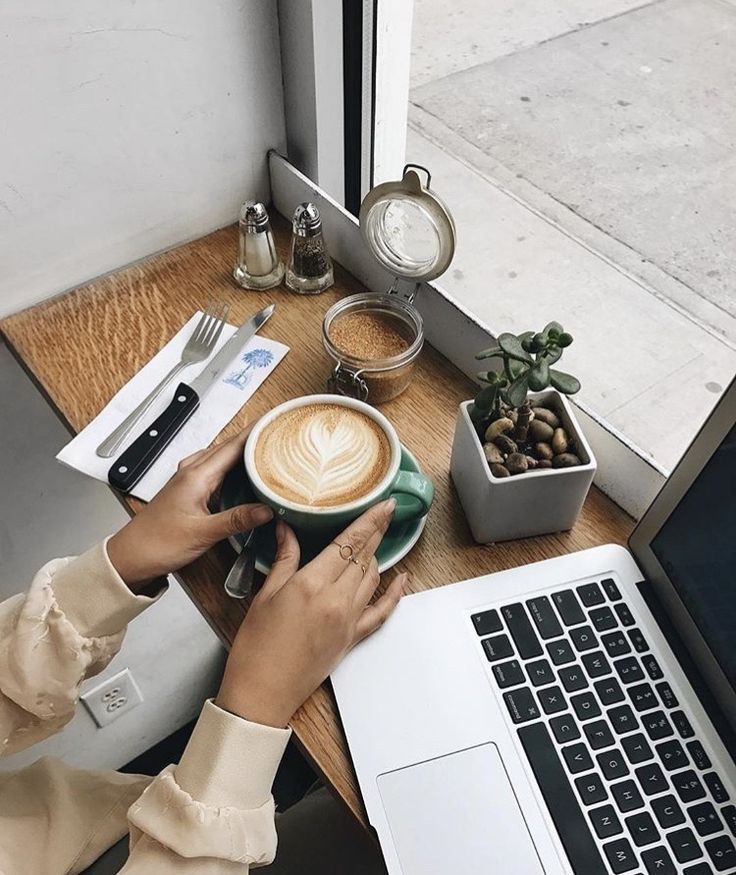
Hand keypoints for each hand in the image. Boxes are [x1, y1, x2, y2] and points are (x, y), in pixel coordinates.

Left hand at [107, 431, 272, 590]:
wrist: (130, 557)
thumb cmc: (157, 543)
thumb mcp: (203, 533)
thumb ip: (236, 520)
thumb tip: (266, 510)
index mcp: (196, 476)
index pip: (232, 446)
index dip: (255, 433)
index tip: (274, 422)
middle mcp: (191, 473)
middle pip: (227, 448)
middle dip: (252, 439)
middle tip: (277, 436)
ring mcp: (187, 481)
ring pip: (220, 458)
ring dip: (241, 452)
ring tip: (263, 453)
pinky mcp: (187, 492)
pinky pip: (213, 470)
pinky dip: (229, 467)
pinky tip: (238, 476)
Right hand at [216, 500, 406, 727]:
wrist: (262, 693)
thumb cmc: (255, 648)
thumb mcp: (265, 594)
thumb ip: (283, 558)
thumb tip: (286, 528)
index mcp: (312, 584)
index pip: (348, 542)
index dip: (369, 520)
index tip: (383, 503)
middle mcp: (336, 600)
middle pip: (364, 556)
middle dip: (377, 531)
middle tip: (386, 511)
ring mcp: (348, 620)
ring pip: (372, 577)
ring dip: (375, 555)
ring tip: (374, 539)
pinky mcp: (352, 638)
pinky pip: (382, 611)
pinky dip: (394, 593)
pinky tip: (402, 579)